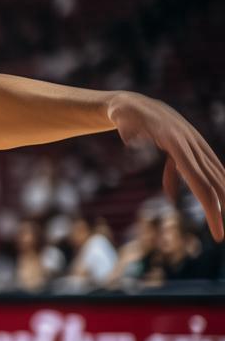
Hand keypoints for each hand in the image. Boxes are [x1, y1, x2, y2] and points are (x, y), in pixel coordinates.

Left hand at [109, 91, 224, 240]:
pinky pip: (207, 169)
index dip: (210, 206)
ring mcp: (195, 145)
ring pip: (214, 174)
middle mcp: (192, 145)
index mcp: (179, 144)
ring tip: (221, 221)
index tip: (215, 228)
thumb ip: (131, 134)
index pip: (199, 181)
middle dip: (220, 209)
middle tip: (221, 235)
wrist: (134, 105)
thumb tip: (131, 141)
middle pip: (212, 181)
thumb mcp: (126, 124)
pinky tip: (218, 201)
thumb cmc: (127, 118)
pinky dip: (215, 183)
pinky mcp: (192, 148)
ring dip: (222, 196)